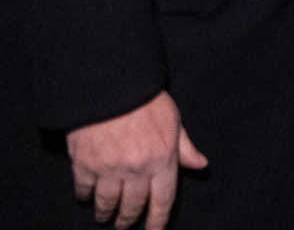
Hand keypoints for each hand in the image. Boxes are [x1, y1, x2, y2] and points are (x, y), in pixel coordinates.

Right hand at [67, 92, 207, 229]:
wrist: (112, 84)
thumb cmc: (147, 100)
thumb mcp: (174, 121)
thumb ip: (185, 148)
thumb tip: (201, 165)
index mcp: (162, 160)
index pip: (163, 201)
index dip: (157, 221)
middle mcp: (137, 169)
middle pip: (133, 207)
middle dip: (129, 220)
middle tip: (125, 224)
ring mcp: (109, 168)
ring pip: (107, 203)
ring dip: (106, 213)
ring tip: (105, 217)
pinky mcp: (85, 164)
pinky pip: (84, 190)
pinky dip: (86, 196)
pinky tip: (87, 197)